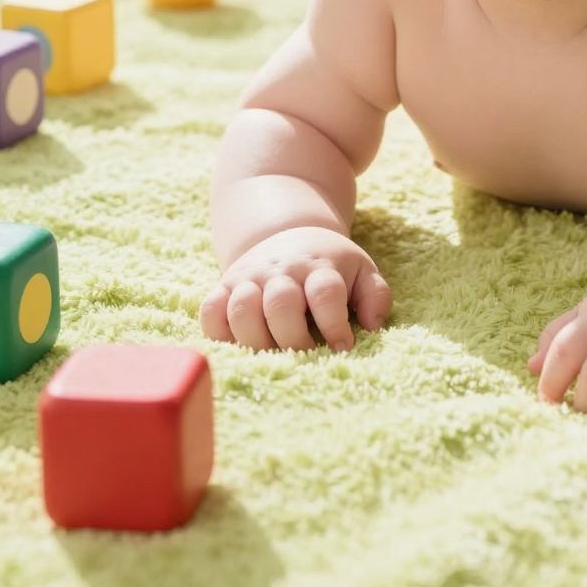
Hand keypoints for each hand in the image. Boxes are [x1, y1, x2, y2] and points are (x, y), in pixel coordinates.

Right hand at [200, 226, 391, 352]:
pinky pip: (210, 312)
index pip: (325, 293)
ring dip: (258, 340)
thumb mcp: (362, 271)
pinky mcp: (224, 287)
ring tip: (274, 354)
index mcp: (320, 266)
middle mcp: (282, 270)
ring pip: (243, 310)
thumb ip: (375, 297)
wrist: (288, 232)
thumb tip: (372, 328)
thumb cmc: (330, 265)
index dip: (334, 325)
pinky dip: (219, 333)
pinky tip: (240, 344)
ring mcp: (249, 278)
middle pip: (281, 305)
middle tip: (307, 354)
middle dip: (294, 340)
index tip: (342, 347)